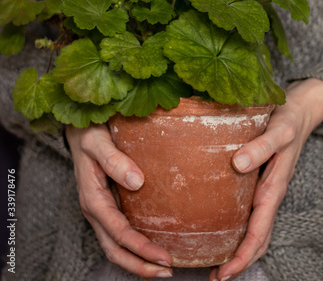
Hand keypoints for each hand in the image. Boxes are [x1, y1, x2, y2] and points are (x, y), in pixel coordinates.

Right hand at [65, 123, 172, 278]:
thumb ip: (115, 160)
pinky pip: (119, 233)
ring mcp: (101, 209)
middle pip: (115, 250)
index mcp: (92, 199)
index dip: (141, 248)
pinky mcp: (108, 205)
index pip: (118, 233)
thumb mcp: (98, 142)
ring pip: (116, 245)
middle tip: (167, 272)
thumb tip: (137, 182)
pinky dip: (134, 245)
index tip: (164, 257)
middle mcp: (95, 209)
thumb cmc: (89, 134)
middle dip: (140, 265)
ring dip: (138, 260)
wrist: (80, 131)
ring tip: (162, 267)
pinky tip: (152, 243)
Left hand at [210, 78, 322, 280]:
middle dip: (239, 261)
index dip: (243, 255)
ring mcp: (265, 189)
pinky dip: (239, 227)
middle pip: (257, 238)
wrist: (299, 112)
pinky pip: (250, 211)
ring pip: (254, 228)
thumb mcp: (278, 131)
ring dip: (239, 248)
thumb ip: (262, 146)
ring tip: (215, 260)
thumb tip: (238, 164)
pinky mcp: (259, 180)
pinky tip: (221, 224)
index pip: (259, 232)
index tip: (224, 272)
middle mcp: (269, 194)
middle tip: (214, 276)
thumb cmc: (288, 121)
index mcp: (274, 188)